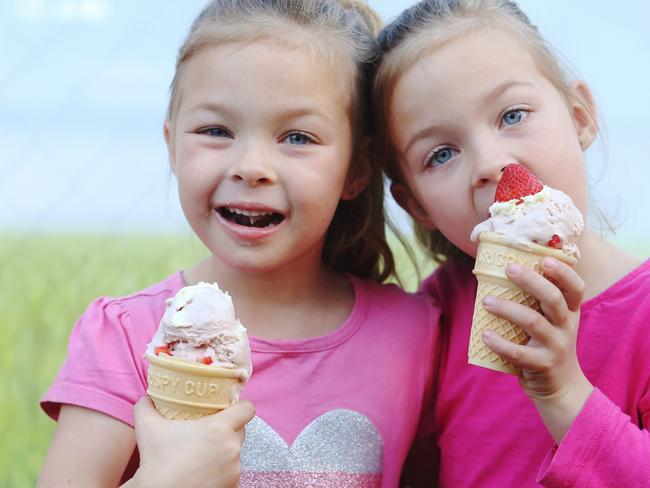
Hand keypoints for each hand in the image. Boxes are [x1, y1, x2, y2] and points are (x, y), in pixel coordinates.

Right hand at [127, 397, 254, 487]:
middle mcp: (232, 448)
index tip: (228, 409)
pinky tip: (204, 473)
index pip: (247, 409)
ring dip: (224, 453)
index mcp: (219, 428)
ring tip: (203, 455)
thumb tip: (146, 398)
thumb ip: (147, 406)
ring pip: (235, 454)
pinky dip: (221, 472)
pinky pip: (231, 473)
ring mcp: (234, 470)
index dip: (240, 406)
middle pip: (240, 431)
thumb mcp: (147, 427)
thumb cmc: (156, 461)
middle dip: (228, 430)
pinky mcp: (232, 486)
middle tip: (209, 433)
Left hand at [481, 257, 593, 441]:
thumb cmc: (547, 345)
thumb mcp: (553, 322)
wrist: (561, 388)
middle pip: (554, 299)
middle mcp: (567, 327)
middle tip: (508, 268)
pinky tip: (485, 334)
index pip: (576, 287)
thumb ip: (538, 301)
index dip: (563, 272)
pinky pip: (519, 353)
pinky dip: (500, 343)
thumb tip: (504, 269)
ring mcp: (557, 347)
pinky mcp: (543, 365)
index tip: (544, 259)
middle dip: (531, 281)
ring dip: (507, 309)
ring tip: (486, 301)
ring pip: (533, 323)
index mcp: (570, 312)